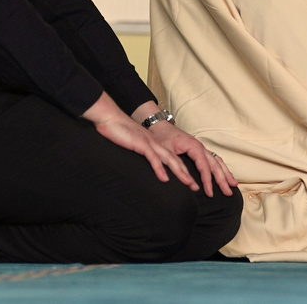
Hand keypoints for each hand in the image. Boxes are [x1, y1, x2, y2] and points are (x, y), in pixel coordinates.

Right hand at [83, 93, 197, 191]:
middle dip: (187, 175)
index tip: (191, 184)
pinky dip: (159, 169)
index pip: (173, 160)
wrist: (110, 118)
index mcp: (156, 145)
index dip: (183, 172)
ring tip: (188, 184)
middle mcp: (156, 144)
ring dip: (180, 173)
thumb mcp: (133, 145)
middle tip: (196, 188)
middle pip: (176, 161)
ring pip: (169, 160)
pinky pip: (153, 158)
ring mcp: (150, 144)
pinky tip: (165, 179)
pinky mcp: (141, 144)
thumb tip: (143, 166)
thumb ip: (140, 154)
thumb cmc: (119, 132)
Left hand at [146, 121, 237, 197]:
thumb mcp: (166, 153)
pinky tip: (225, 174)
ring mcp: (201, 148)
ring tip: (233, 185)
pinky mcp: (199, 150)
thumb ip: (177, 167)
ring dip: (225, 173)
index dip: (208, 181)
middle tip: (228, 193)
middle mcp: (201, 147)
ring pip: (217, 161)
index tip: (210, 194)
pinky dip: (221, 168)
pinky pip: (214, 159)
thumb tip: (188, 183)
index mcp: (194, 147)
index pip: (204, 167)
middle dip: (222, 179)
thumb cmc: (161, 138)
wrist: (159, 126)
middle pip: (215, 165)